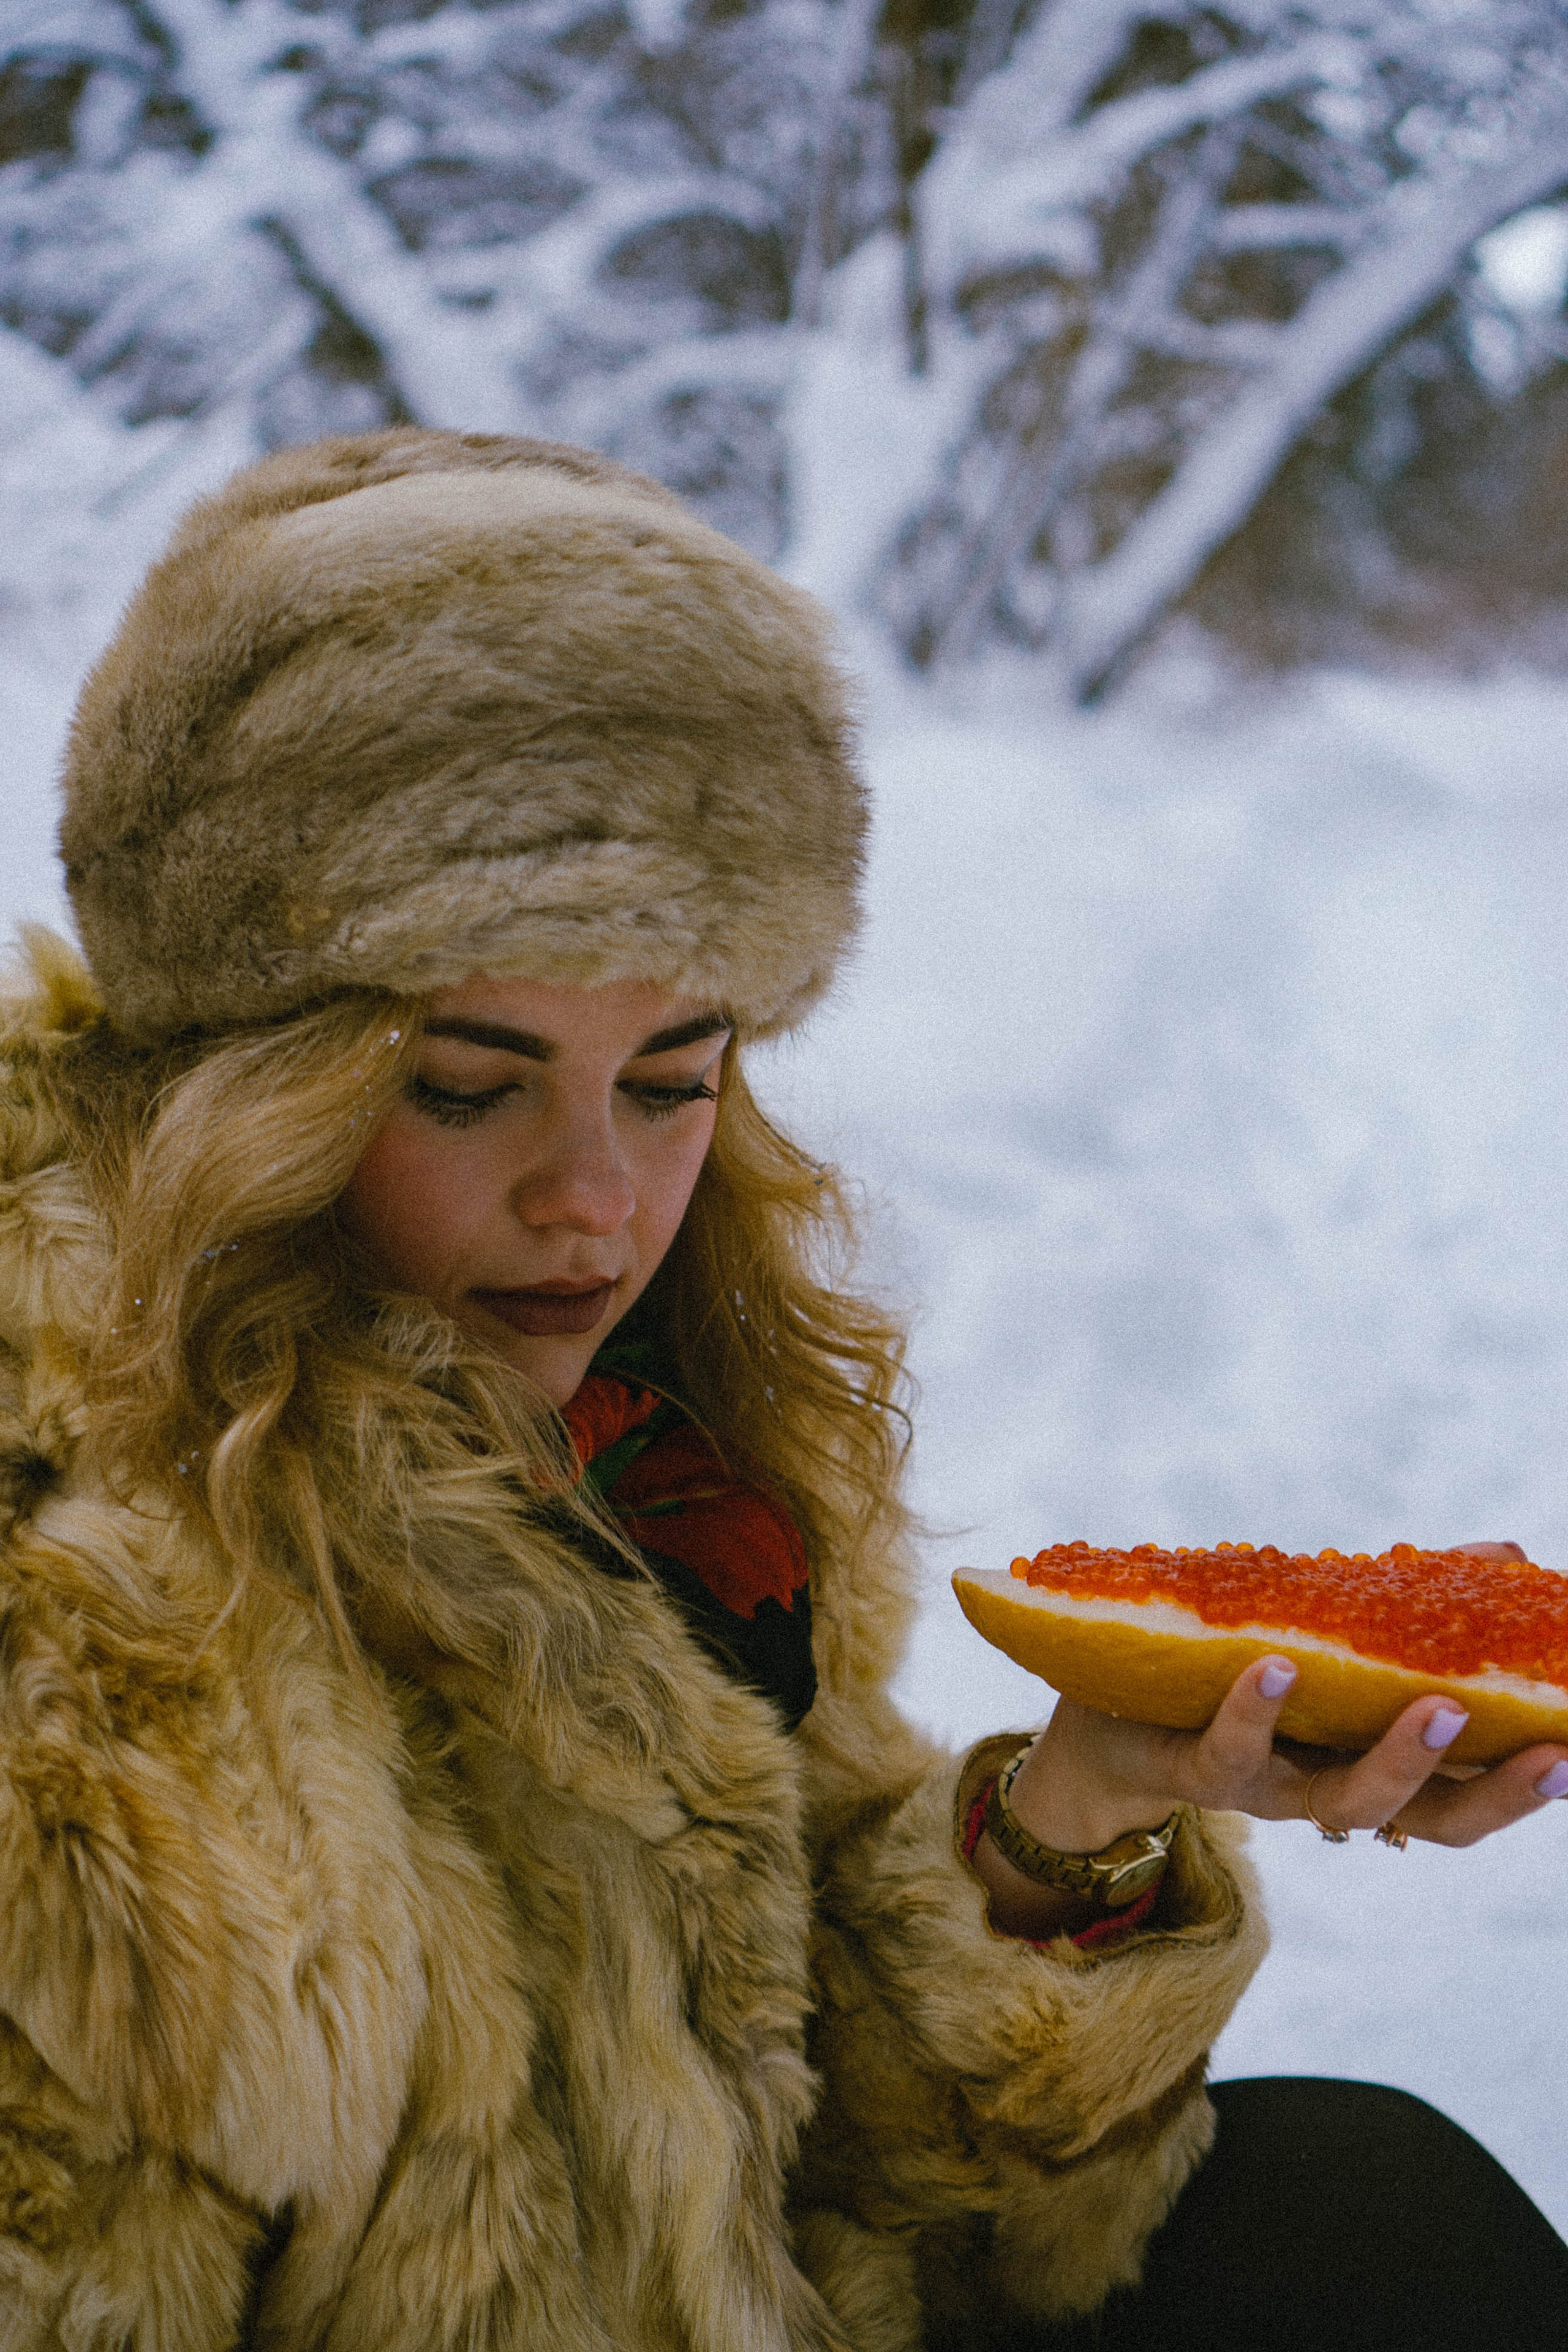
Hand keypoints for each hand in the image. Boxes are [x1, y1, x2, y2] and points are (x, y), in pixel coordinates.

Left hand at [973, 1535, 1567, 1936]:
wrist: (1104, 1726)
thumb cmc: (1231, 1674)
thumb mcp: (1329, 1633)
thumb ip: (1412, 1599)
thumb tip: (1510, 1552)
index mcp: (1369, 1761)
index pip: (1468, 1793)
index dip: (1528, 1785)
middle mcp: (1327, 1787)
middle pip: (1430, 1820)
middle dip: (1496, 1795)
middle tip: (1552, 1756)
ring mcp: (1263, 1785)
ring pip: (1341, 1798)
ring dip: (1397, 1759)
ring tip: (1438, 1709)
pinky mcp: (1192, 1766)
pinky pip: (1227, 1750)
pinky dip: (1254, 1709)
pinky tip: (1277, 1668)